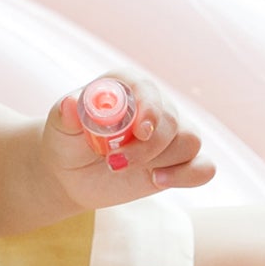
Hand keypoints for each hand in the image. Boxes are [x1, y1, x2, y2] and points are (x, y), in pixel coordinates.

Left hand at [42, 70, 215, 210]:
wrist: (72, 173)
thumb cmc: (66, 141)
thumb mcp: (60, 127)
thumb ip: (66, 115)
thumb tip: (70, 104)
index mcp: (127, 85)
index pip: (148, 89)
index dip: (150, 108)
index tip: (140, 131)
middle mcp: (155, 105)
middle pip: (172, 120)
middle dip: (147, 147)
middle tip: (113, 162)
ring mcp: (170, 134)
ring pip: (190, 141)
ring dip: (161, 161)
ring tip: (122, 169)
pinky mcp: (178, 162)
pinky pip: (204, 166)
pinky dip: (189, 175)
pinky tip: (158, 180)